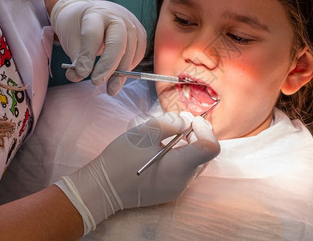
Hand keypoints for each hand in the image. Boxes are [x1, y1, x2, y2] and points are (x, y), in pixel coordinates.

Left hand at [50, 0, 146, 94]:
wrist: (92, 12)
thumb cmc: (80, 26)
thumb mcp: (71, 39)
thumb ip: (76, 59)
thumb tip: (77, 76)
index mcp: (96, 13)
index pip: (93, 35)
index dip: (87, 55)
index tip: (80, 73)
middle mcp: (117, 16)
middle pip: (118, 42)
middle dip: (108, 65)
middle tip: (96, 82)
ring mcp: (132, 24)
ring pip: (131, 51)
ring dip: (121, 73)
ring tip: (110, 88)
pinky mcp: (140, 34)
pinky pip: (138, 54)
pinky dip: (129, 68)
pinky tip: (119, 76)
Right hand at [55, 112, 219, 234]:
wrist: (102, 189)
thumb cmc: (121, 159)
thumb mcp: (144, 133)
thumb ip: (170, 123)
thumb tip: (185, 122)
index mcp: (180, 167)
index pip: (210, 148)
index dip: (205, 130)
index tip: (191, 120)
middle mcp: (183, 181)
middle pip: (203, 154)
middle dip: (196, 134)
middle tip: (180, 121)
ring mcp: (176, 189)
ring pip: (194, 162)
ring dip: (188, 144)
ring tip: (170, 132)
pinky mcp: (168, 192)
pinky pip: (183, 171)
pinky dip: (180, 156)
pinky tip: (164, 147)